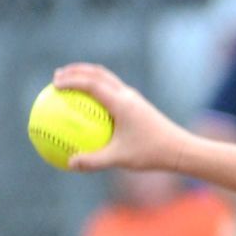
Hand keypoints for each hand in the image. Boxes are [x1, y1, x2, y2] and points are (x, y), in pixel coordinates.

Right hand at [51, 64, 189, 173]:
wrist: (180, 149)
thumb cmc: (151, 153)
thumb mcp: (120, 159)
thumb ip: (94, 161)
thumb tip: (70, 163)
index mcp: (121, 102)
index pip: (91, 84)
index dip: (71, 81)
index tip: (54, 84)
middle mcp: (127, 95)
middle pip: (97, 73)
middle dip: (76, 71)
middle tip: (57, 76)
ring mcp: (134, 98)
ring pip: (107, 79)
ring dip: (88, 77)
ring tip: (71, 85)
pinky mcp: (138, 105)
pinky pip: (113, 92)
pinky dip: (99, 92)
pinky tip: (91, 107)